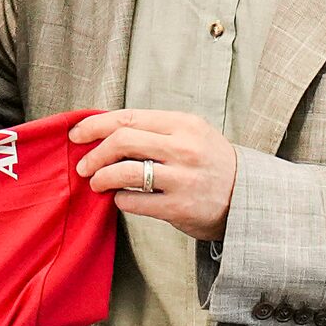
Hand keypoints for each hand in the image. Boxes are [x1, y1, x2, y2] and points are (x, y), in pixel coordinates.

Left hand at [72, 109, 237, 241]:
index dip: (95, 125)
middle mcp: (185, 148)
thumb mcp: (190, 135)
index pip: (128, 118)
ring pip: (124, 171)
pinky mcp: (179, 207)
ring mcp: (183, 178)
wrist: (248, 197)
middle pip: (121, 141)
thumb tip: (103, 130)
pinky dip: (119, 200)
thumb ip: (154, 131)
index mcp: (184, 124)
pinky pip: (133, 201)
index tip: (76, 135)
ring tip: (97, 183)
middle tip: (83, 166)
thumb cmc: (210, 164)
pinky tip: (121, 199)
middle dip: (94, 154)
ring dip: (101, 178)